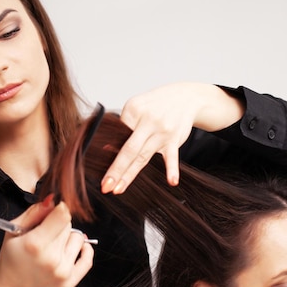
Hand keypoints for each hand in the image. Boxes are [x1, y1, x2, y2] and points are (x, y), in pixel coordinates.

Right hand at [0, 197, 93, 286]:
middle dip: (58, 225)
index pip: (63, 214)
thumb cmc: (13, 256)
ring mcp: (62, 272)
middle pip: (68, 225)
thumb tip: (53, 200)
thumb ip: (35, 212)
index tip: (56, 209)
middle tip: (46, 234)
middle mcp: (51, 259)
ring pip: (79, 238)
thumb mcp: (15, 230)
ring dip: (68, 238)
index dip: (60, 208)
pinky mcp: (70, 282)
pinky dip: (84, 250)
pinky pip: (88, 258)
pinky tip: (72, 249)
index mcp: (35, 244)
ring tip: (53, 246)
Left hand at [101, 82, 243, 193]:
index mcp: (133, 109)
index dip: (108, 153)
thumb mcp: (138, 107)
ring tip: (119, 189)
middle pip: (128, 149)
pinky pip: (173, 156)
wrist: (186, 97)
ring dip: (130, 174)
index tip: (100, 170)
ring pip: (143, 156)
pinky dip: (172, 169)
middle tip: (105, 186)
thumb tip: (107, 150)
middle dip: (115, 169)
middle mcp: (147, 120)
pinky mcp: (174, 139)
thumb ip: (124, 126)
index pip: (117, 135)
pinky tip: (171, 181)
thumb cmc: (157, 105)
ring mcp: (162, 131)